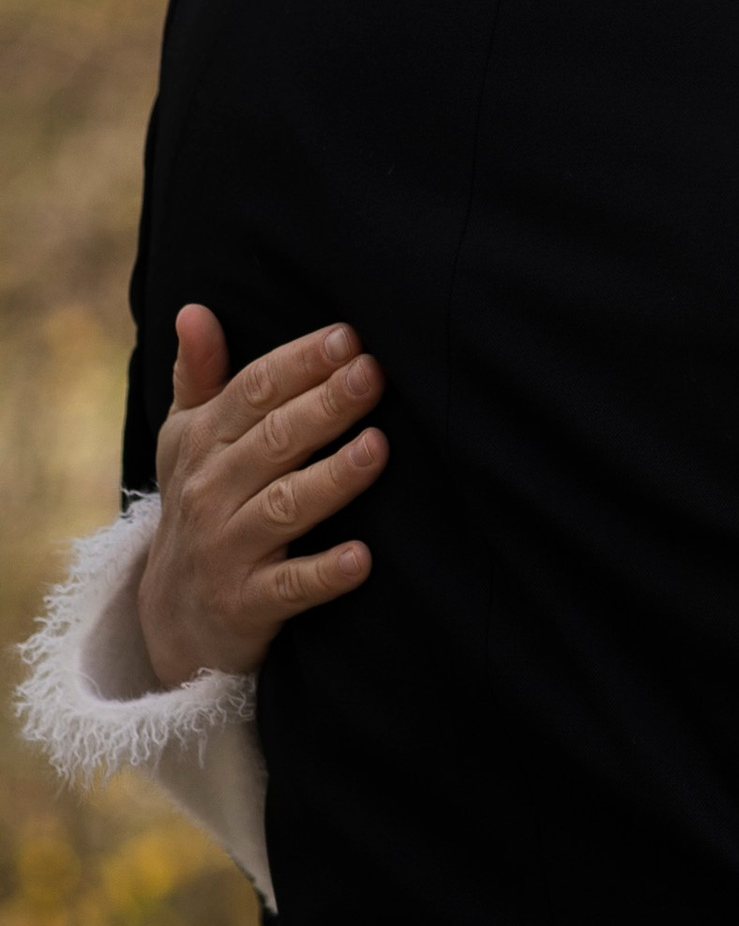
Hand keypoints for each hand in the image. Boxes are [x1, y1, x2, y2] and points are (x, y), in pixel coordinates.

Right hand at [137, 307, 386, 684]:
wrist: (174, 616)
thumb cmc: (200, 506)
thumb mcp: (186, 441)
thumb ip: (198, 377)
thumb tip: (194, 310)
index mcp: (202, 442)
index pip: (253, 392)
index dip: (299, 363)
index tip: (349, 337)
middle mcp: (210, 490)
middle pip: (274, 441)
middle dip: (324, 406)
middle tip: (373, 375)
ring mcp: (227, 549)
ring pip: (284, 507)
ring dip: (332, 478)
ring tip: (378, 448)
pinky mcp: (247, 604)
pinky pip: (291, 587)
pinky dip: (325, 573)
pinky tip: (363, 557)